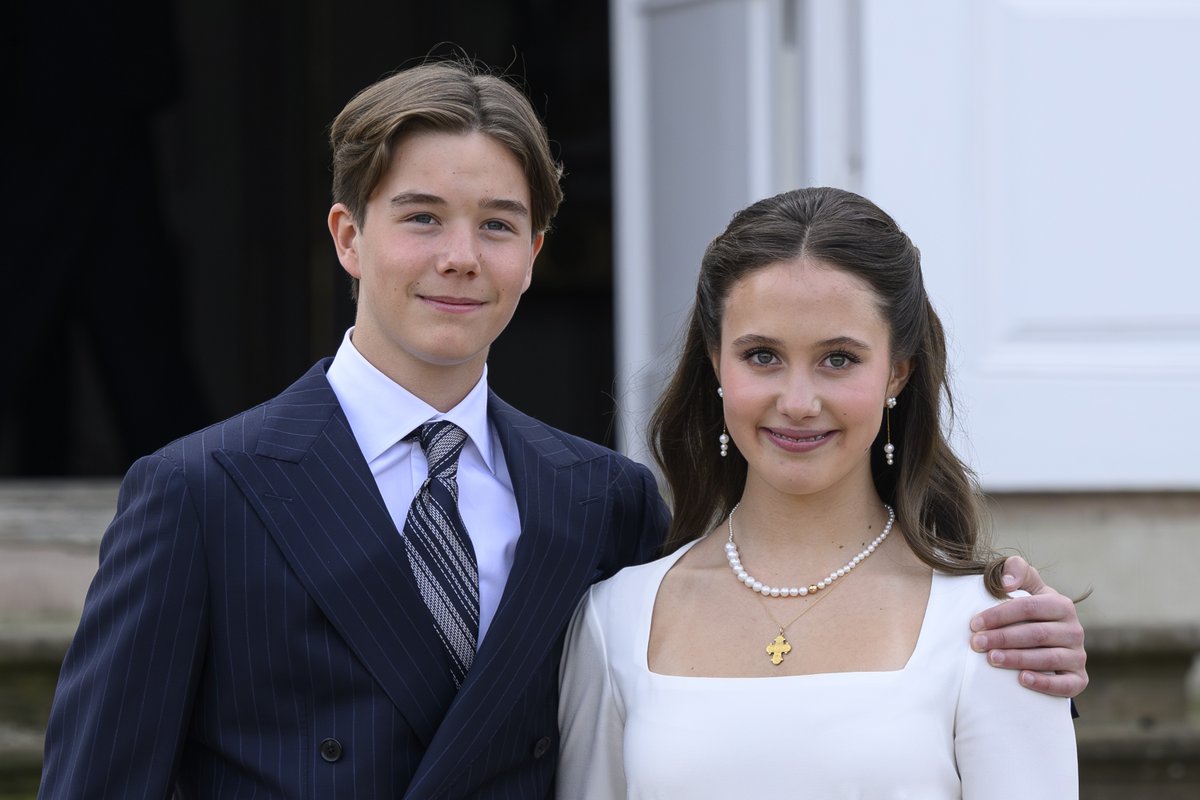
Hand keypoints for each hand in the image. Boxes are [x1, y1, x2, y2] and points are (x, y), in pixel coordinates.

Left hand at [969, 555, 1087, 697]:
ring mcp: (1078, 655)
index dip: (999, 615)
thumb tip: (1007, 583)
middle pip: (1036, 634)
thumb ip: (1016, 569)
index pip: (1029, 607)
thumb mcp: (1026, 585)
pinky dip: (1045, 683)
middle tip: (977, 643)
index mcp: (1061, 605)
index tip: (974, 623)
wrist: (1049, 642)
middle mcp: (1075, 630)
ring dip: (1018, 659)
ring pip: (1049, 658)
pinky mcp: (1079, 679)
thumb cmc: (1030, 610)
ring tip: (992, 659)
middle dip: (1003, 638)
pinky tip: (1022, 679)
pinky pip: (1066, 685)